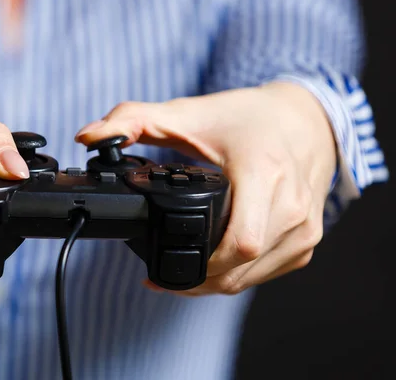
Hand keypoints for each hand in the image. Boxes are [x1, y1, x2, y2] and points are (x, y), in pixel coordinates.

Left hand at [75, 82, 336, 295]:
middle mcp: (292, 205)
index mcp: (264, 173)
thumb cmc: (247, 117)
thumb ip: (133, 119)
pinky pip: (266, 274)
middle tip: (162, 272)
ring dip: (214, 282)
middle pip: (239, 270)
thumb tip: (87, 135)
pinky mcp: (308, 240)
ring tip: (185, 268)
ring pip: (251, 279)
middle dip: (195, 278)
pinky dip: (238, 276)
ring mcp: (305, 227)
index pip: (239, 243)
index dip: (196, 266)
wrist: (304, 119)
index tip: (158, 270)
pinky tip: (216, 264)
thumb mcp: (189, 112)